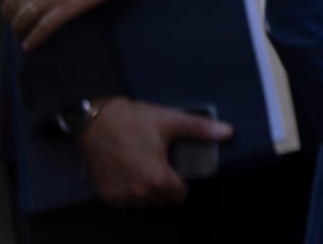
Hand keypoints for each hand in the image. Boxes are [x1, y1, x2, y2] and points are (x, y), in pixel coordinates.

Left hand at [0, 0, 170, 49]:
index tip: (6, 0)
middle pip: (11, 3)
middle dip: (9, 13)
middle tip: (14, 18)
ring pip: (24, 17)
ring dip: (18, 28)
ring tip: (21, 33)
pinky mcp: (74, 6)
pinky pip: (45, 28)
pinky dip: (34, 39)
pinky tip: (31, 44)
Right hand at [75, 97, 232, 208]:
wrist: (95, 120)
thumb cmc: (131, 120)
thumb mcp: (170, 120)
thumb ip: (200, 128)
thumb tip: (227, 131)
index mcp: (157, 178)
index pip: (179, 195)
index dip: (182, 182)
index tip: (177, 169)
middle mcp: (138, 192)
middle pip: (162, 199)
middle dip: (165, 185)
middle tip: (161, 162)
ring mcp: (120, 195)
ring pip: (144, 202)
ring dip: (148, 190)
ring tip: (146, 165)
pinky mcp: (106, 194)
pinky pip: (126, 202)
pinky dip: (131, 192)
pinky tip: (131, 172)